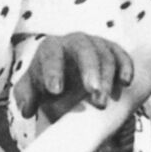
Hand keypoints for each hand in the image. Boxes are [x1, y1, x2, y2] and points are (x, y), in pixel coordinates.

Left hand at [14, 32, 133, 117]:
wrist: (71, 79)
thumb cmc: (47, 85)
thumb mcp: (32, 90)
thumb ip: (25, 97)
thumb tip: (25, 109)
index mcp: (51, 49)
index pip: (50, 55)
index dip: (53, 70)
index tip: (55, 91)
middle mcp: (74, 42)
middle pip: (83, 49)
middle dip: (89, 69)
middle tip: (93, 92)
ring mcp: (96, 45)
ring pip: (104, 55)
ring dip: (106, 78)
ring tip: (102, 103)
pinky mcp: (115, 52)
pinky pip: (122, 56)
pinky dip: (125, 67)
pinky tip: (125, 82)